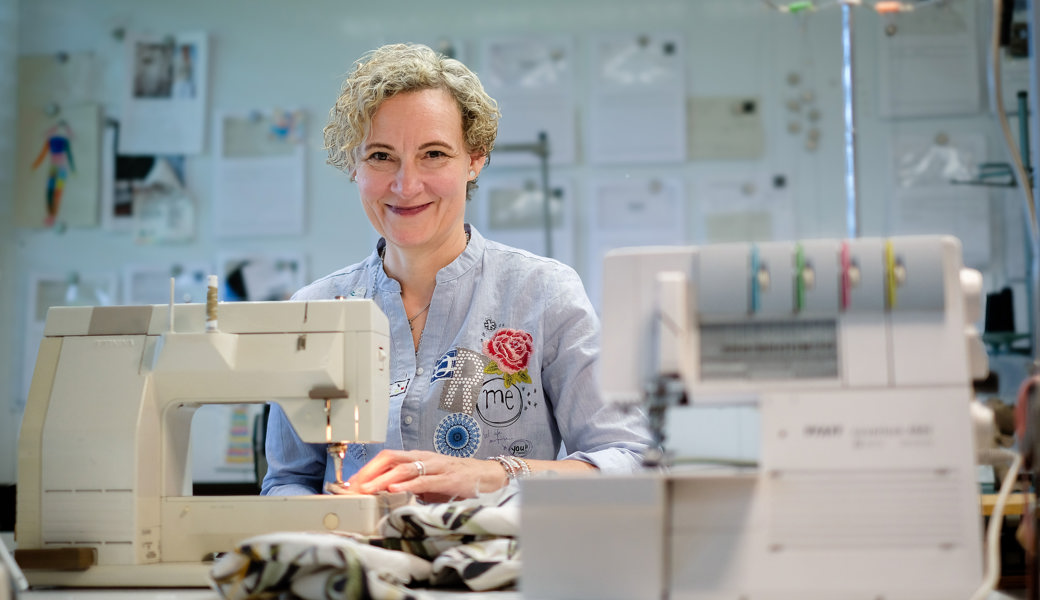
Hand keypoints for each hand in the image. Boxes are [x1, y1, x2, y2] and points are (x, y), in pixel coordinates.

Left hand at [347, 449, 508, 502]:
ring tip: (367, 490)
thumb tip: (385, 496)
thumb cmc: (457, 480)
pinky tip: (393, 489)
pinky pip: (424, 480)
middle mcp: (424, 458)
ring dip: (382, 479)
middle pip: (390, 458)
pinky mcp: (448, 479)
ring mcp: (436, 467)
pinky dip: (407, 484)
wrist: (489, 476)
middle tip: (353, 488)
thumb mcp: (429, 483)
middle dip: (369, 472)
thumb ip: (410, 487)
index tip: (350, 484)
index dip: (367, 469)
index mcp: (417, 458)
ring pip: (403, 468)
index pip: (386, 458)